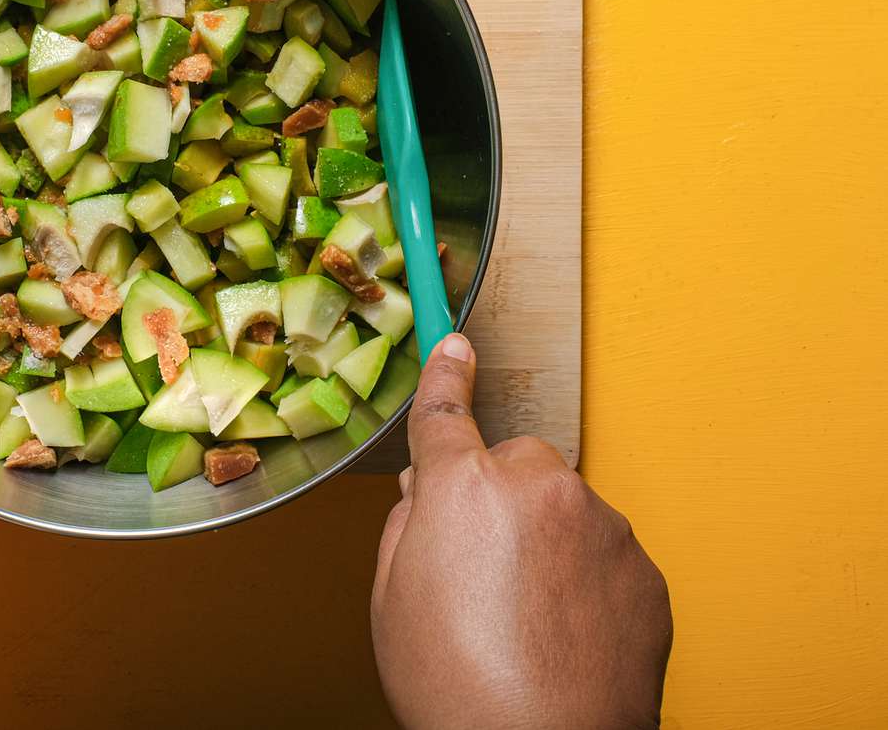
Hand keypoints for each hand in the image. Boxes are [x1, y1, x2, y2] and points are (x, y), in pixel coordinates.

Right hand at [371, 334, 671, 729]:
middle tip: (481, 570)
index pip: (447, 412)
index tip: (455, 346)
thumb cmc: (458, 687)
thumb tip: (426, 494)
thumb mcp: (391, 599)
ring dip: (546, 542)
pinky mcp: (643, 570)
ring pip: (564, 510)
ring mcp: (600, 526)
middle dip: (499, 498)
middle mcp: (538, 489)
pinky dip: (586, 579)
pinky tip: (565, 633)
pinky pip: (604, 552)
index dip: (447, 375)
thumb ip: (406, 525)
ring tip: (527, 618)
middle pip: (515, 465)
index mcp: (463, 488)